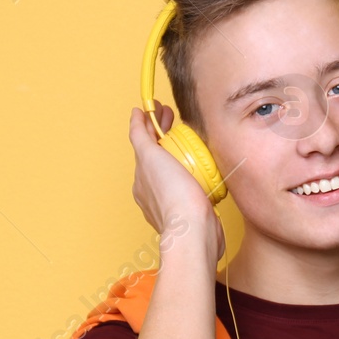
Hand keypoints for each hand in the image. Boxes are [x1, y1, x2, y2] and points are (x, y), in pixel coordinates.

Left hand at [128, 103, 223, 261]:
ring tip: (190, 137)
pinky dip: (191, 169)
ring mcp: (172, 201)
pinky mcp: (191, 210)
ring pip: (172, 169)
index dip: (151, 122)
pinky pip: (188, 183)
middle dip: (164, 133)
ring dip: (178, 151)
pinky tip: (203, 165)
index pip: (143, 143)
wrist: (195, 231)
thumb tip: (135, 116)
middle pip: (157, 154)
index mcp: (141, 178)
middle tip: (174, 116)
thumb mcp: (150, 156)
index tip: (160, 107)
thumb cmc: (173, 196)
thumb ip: (141, 135)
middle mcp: (153, 191)